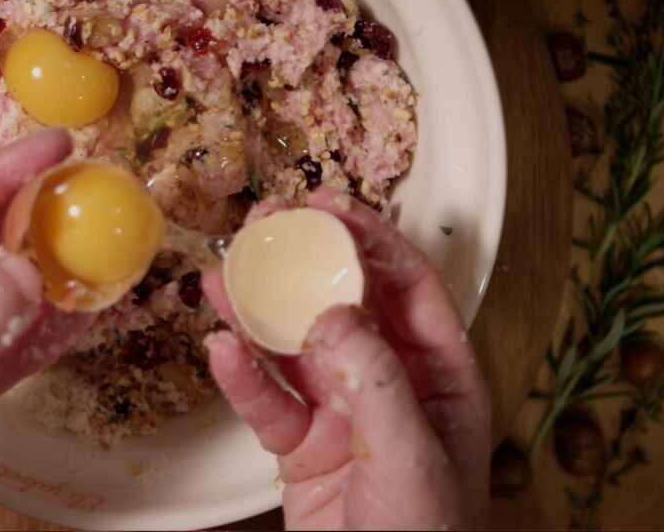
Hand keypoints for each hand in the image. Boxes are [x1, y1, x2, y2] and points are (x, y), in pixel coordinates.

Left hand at [0, 130, 94, 529]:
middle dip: (37, 211)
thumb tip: (28, 271)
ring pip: (8, 281)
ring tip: (100, 250)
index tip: (55, 147)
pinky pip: (19, 332)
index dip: (5, 169)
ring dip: (54, 269)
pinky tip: (86, 314)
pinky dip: (53, 324)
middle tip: (90, 190)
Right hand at [203, 188, 490, 529]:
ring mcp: (343, 412)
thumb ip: (376, 381)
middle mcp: (391, 383)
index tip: (331, 208)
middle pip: (344, 303)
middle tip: (268, 226)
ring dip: (259, 309)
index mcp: (440, 376)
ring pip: (296, 345)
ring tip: (224, 274)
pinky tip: (222, 349)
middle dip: (306, 262)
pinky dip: (242, 376)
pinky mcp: (302, 446)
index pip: (408, 287)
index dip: (372, 240)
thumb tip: (336, 314)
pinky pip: (268, 400)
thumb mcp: (412, 456)